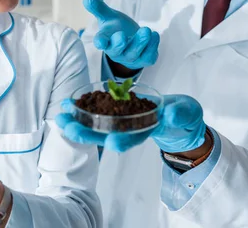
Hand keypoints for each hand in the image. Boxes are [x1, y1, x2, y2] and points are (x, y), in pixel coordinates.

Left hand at [56, 95, 205, 153]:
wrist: (176, 113)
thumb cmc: (183, 115)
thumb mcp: (186, 113)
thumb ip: (180, 114)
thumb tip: (170, 115)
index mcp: (147, 131)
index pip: (133, 138)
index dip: (123, 140)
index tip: (112, 142)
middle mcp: (130, 130)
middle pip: (106, 135)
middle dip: (87, 133)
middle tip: (69, 128)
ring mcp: (121, 122)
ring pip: (96, 125)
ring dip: (77, 122)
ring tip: (61, 115)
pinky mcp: (115, 112)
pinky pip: (96, 111)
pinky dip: (81, 109)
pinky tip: (67, 104)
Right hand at [83, 0, 158, 70]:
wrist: (132, 41)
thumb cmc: (116, 28)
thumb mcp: (108, 17)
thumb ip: (99, 8)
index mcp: (105, 40)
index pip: (100, 42)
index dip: (100, 42)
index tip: (100, 42)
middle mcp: (116, 51)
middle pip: (116, 50)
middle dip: (119, 43)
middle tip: (122, 35)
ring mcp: (130, 57)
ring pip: (134, 53)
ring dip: (140, 42)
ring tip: (146, 30)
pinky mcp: (144, 59)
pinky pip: (148, 56)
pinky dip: (153, 46)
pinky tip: (155, 35)